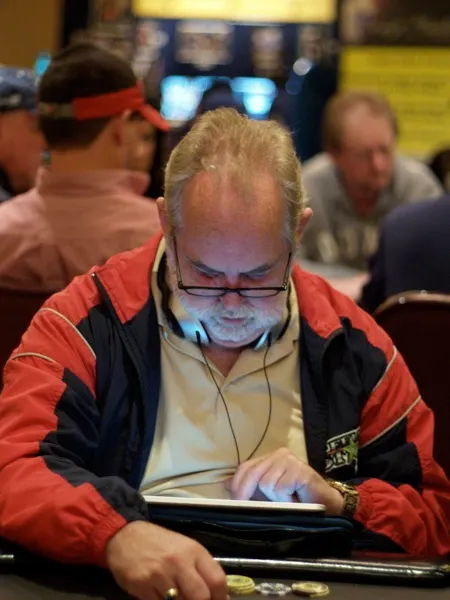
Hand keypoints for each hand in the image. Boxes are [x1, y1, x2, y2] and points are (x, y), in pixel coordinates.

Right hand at [106, 521, 226, 599]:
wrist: (125, 536)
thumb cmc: (159, 543)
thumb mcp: (184, 548)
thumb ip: (201, 569)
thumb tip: (218, 595)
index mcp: (193, 551)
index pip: (217, 580)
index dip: (221, 598)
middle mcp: (179, 562)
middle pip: (201, 597)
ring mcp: (160, 576)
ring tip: (178, 597)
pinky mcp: (142, 587)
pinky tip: (162, 597)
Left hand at [226, 448, 343, 514]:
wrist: (328, 505)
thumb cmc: (299, 499)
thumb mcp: (270, 494)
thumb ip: (251, 488)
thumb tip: (227, 484)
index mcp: (271, 457)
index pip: (247, 467)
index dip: (237, 483)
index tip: (233, 499)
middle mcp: (279, 455)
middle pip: (253, 473)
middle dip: (246, 492)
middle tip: (246, 507)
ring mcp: (290, 461)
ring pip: (266, 483)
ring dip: (275, 499)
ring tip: (288, 501)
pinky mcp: (299, 470)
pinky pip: (280, 488)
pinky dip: (286, 499)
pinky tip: (296, 499)